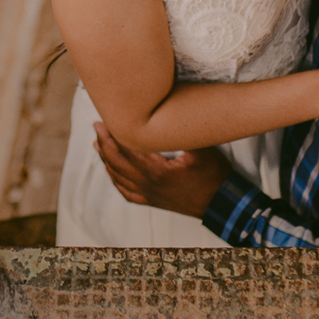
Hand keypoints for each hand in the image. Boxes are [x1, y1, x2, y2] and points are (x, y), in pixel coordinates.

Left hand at [93, 122, 231, 217]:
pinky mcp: (153, 201)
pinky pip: (127, 192)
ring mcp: (149, 195)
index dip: (113, 135)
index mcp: (156, 170)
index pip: (126, 150)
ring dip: (106, 160)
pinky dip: (116, 181)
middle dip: (105, 144)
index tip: (104, 121)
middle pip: (117, 163)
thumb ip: (183, 134)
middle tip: (97, 127)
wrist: (221, 204)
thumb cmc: (214, 176)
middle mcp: (148, 184)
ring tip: (98, 145)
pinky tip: (112, 173)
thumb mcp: (202, 150)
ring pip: (119, 178)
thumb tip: (169, 113)